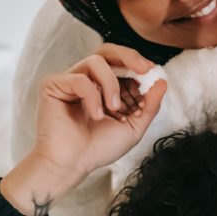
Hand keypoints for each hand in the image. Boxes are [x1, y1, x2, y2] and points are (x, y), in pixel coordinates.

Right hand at [1, 53, 166, 215]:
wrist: (73, 164)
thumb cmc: (99, 148)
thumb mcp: (133, 127)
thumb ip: (149, 105)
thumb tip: (163, 81)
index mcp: (105, 87)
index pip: (123, 65)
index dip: (139, 68)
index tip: (152, 78)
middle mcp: (88, 80)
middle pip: (108, 51)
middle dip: (129, 56)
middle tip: (144, 69)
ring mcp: (70, 81)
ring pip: (96, 61)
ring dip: (111, 84)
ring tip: (115, 108)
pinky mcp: (53, 85)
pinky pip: (79, 79)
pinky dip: (93, 96)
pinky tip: (96, 115)